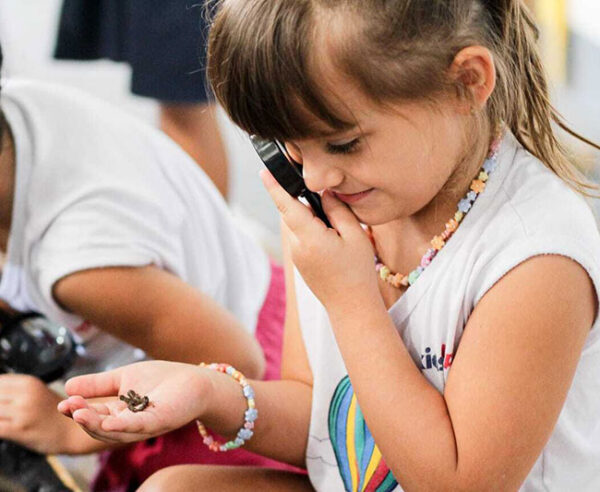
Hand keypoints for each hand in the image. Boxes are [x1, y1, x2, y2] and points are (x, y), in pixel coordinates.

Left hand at [0, 374, 75, 453]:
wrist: (72, 433)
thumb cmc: (54, 416)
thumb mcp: (36, 395)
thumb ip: (13, 393)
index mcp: (29, 383)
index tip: (2, 402)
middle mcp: (26, 394)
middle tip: (4, 413)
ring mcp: (22, 411)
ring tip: (4, 420)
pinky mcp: (19, 429)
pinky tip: (2, 430)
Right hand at [58, 361, 212, 443]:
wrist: (196, 380)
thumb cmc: (163, 379)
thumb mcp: (125, 378)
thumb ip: (98, 384)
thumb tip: (67, 386)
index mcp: (120, 414)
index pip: (94, 415)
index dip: (77, 410)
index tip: (62, 403)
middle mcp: (130, 424)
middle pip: (101, 427)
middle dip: (83, 418)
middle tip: (67, 407)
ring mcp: (145, 425)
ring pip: (116, 431)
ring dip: (96, 424)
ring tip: (79, 413)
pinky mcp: (161, 420)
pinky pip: (139, 426)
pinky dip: (123, 425)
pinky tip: (109, 421)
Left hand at [261, 170, 378, 310]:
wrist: (351, 306)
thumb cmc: (357, 272)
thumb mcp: (355, 236)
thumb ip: (338, 210)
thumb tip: (324, 193)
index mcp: (310, 238)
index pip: (287, 206)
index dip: (275, 187)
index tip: (263, 172)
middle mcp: (297, 247)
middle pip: (291, 213)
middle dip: (303, 201)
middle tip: (327, 202)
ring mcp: (296, 257)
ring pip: (296, 225)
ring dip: (309, 217)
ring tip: (335, 228)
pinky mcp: (299, 263)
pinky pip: (300, 238)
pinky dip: (311, 230)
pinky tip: (331, 239)